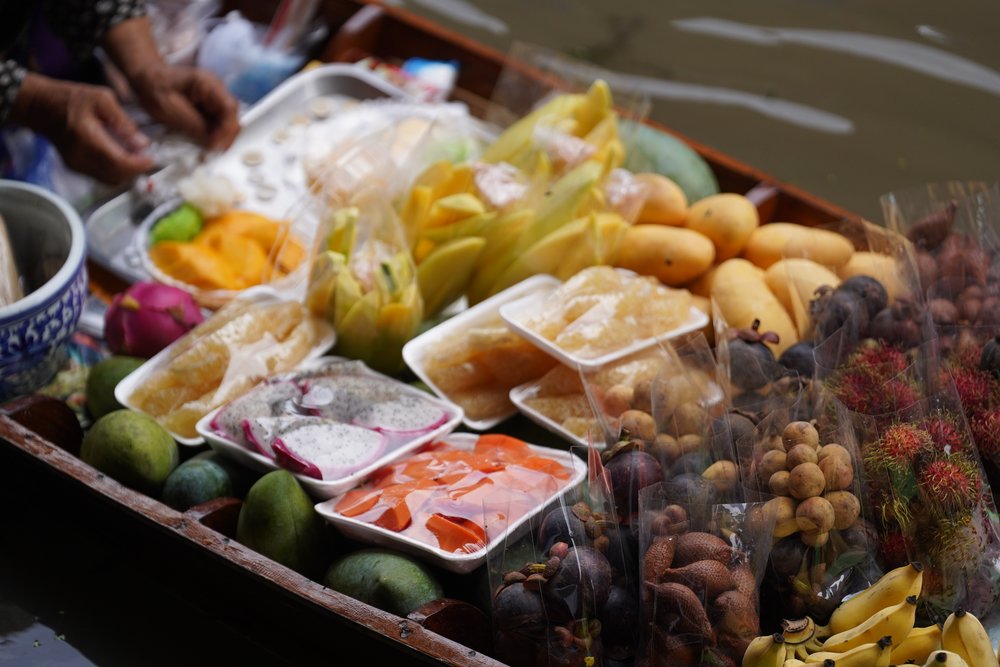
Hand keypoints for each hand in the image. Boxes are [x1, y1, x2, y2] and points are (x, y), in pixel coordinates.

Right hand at [10, 74, 153, 184]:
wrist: (40, 106)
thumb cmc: (71, 98)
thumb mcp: (102, 99)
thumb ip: (123, 122)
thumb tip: (143, 143)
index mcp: (87, 137)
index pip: (118, 162)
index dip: (139, 165)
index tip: (151, 158)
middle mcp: (81, 156)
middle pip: (116, 175)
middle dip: (136, 170)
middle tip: (146, 158)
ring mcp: (76, 164)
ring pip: (110, 180)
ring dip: (127, 173)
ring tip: (136, 158)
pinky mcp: (75, 168)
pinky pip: (101, 177)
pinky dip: (116, 172)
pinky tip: (122, 158)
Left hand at [130, 64, 239, 150]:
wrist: (147, 79)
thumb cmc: (154, 88)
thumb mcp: (170, 109)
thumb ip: (194, 125)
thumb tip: (213, 144)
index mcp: (207, 83)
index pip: (229, 107)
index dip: (226, 129)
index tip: (214, 146)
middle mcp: (217, 90)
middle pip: (232, 117)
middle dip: (225, 137)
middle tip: (213, 153)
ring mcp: (216, 100)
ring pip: (228, 123)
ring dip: (221, 139)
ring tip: (209, 151)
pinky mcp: (211, 109)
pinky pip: (219, 125)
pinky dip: (215, 137)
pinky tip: (206, 145)